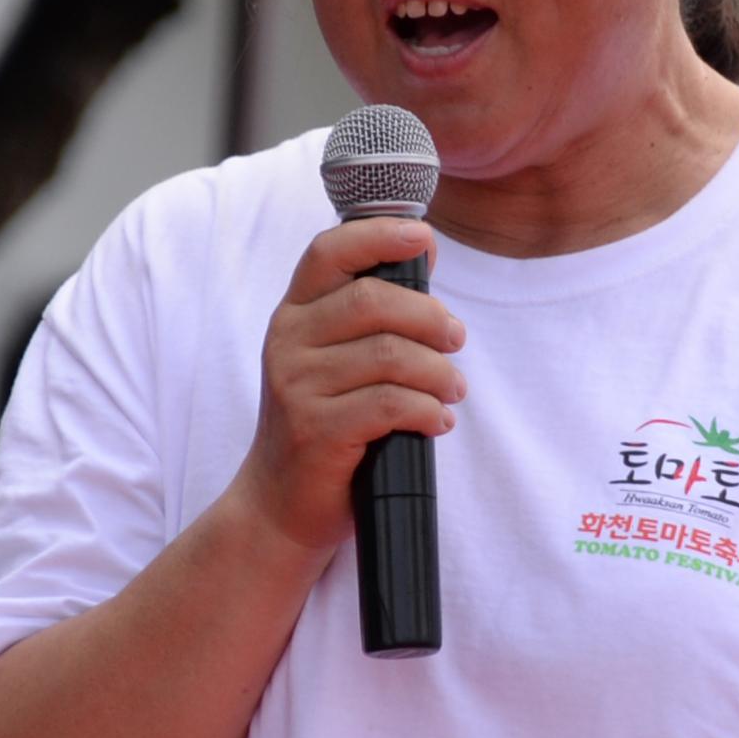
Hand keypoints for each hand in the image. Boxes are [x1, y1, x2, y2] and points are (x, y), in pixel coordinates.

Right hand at [230, 216, 465, 553]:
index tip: (424, 237)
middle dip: (430, 317)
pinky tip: (437, 420)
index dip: (379, 235)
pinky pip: (390, 404)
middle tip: (457, 339)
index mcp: (294, 313)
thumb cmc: (324, 422)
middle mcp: (287, 341)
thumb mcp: (332, 358)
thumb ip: (368, 314)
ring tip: (453, 389)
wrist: (281, 502)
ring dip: (438, 371)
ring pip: (389, 355)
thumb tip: (423, 255)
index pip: (330, 252)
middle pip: (372, 301)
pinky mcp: (315, 429)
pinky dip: (427, 410)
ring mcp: (297, 386)